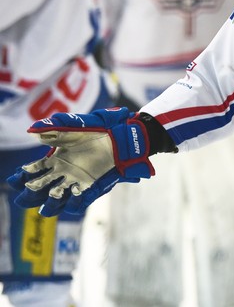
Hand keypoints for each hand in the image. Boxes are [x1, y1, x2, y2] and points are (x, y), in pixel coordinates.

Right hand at [5, 108, 153, 216]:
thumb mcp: (74, 127)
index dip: (22, 177)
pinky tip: (75, 193)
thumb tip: (32, 130)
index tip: (17, 178)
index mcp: (54, 161)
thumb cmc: (96, 130)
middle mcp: (61, 174)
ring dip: (51, 203)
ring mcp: (75, 182)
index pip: (32, 173)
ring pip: (55, 202)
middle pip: (39, 192)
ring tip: (52, 196)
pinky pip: (79, 202)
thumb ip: (55, 128)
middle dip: (30, 194)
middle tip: (30, 189)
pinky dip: (75, 201)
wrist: (119, 136)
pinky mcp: (91, 187)